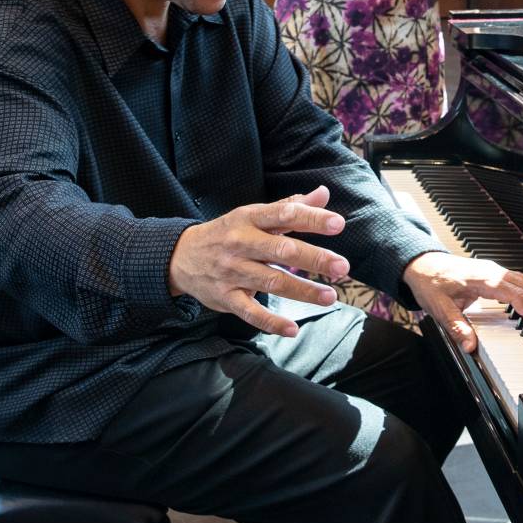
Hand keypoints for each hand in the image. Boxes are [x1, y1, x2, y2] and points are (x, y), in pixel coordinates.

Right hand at [168, 186, 349, 336]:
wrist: (180, 256)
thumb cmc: (227, 233)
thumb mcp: (253, 215)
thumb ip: (289, 206)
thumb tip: (323, 194)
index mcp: (249, 218)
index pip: (284, 215)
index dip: (312, 219)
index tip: (338, 224)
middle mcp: (241, 243)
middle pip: (281, 250)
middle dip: (313, 258)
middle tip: (342, 267)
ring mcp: (232, 272)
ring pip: (271, 281)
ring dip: (302, 291)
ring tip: (330, 297)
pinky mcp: (226, 297)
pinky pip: (250, 312)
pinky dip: (271, 322)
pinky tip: (292, 329)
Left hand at [403, 251, 522, 352]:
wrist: (421, 264)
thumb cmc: (430, 282)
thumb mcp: (439, 307)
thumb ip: (456, 326)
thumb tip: (470, 345)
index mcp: (482, 278)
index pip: (512, 293)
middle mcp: (492, 271)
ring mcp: (493, 270)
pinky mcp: (492, 273)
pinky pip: (518, 280)